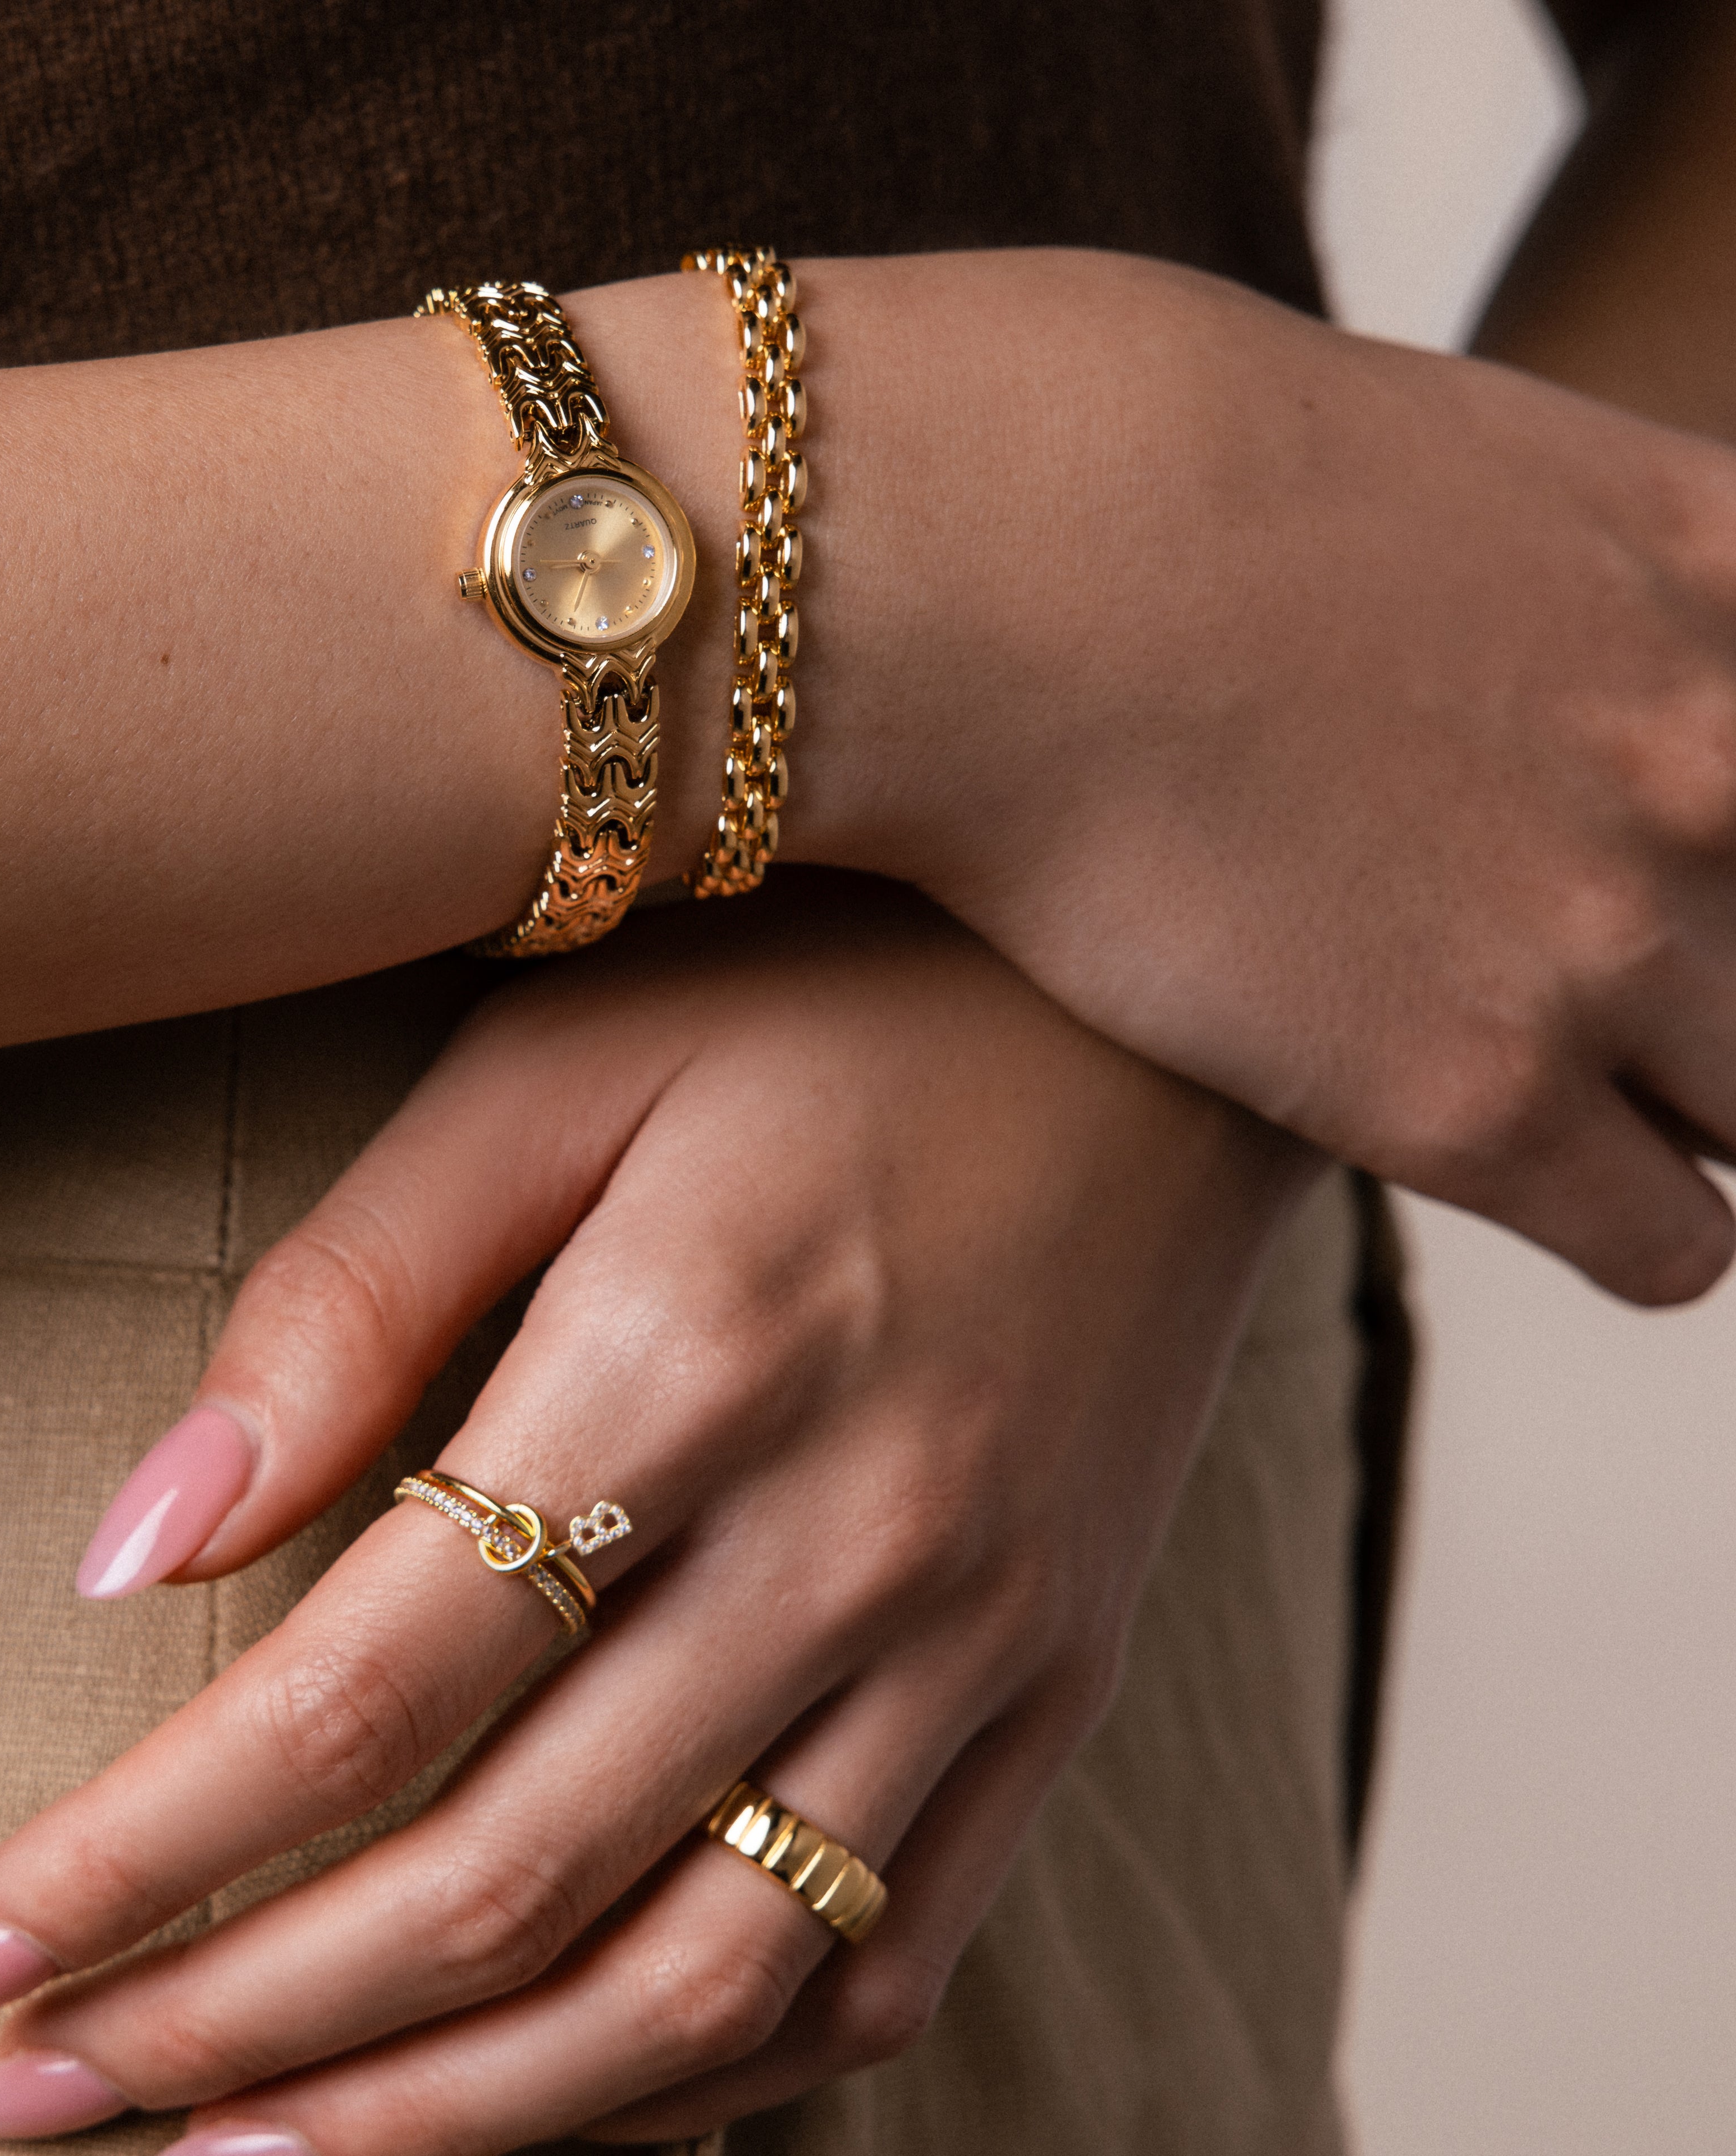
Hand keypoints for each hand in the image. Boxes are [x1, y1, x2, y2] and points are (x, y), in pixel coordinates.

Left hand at [0, 875, 1313, 2149]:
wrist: (1157, 1011)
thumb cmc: (828, 990)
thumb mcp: (557, 1065)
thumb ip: (351, 1299)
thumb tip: (138, 1548)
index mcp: (696, 1359)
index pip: (362, 1694)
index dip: (136, 1857)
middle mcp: (855, 1541)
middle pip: (505, 1881)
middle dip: (237, 2030)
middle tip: (31, 2099)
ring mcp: (982, 1640)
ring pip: (699, 1985)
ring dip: (455, 2121)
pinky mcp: (1057, 1684)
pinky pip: (882, 1962)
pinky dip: (696, 2074)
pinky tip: (544, 2097)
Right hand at [788, 250, 1735, 1304]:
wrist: (978, 571)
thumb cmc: (1124, 464)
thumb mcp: (1430, 455)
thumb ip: (1546, 559)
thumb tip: (1502, 637)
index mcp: (1724, 568)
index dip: (1729, 837)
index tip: (1668, 865)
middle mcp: (1715, 761)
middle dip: (1715, 976)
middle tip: (1597, 979)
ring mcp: (1608, 936)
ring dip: (1682, 1106)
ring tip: (1563, 1084)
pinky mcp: (1471, 1096)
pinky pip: (1671, 1247)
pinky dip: (1625, 1225)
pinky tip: (1520, 1166)